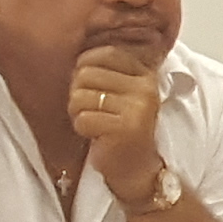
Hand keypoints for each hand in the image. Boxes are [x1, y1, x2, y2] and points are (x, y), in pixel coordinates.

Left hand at [69, 46, 169, 199]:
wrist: (137, 168)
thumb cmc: (119, 127)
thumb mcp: (119, 92)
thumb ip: (106, 69)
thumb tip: (76, 53)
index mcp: (145, 73)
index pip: (103, 54)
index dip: (85, 69)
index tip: (94, 89)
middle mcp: (145, 87)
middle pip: (85, 74)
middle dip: (79, 94)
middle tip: (96, 111)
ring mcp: (138, 107)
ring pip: (80, 97)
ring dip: (79, 114)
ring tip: (97, 123)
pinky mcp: (126, 128)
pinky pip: (83, 119)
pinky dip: (83, 129)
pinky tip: (98, 136)